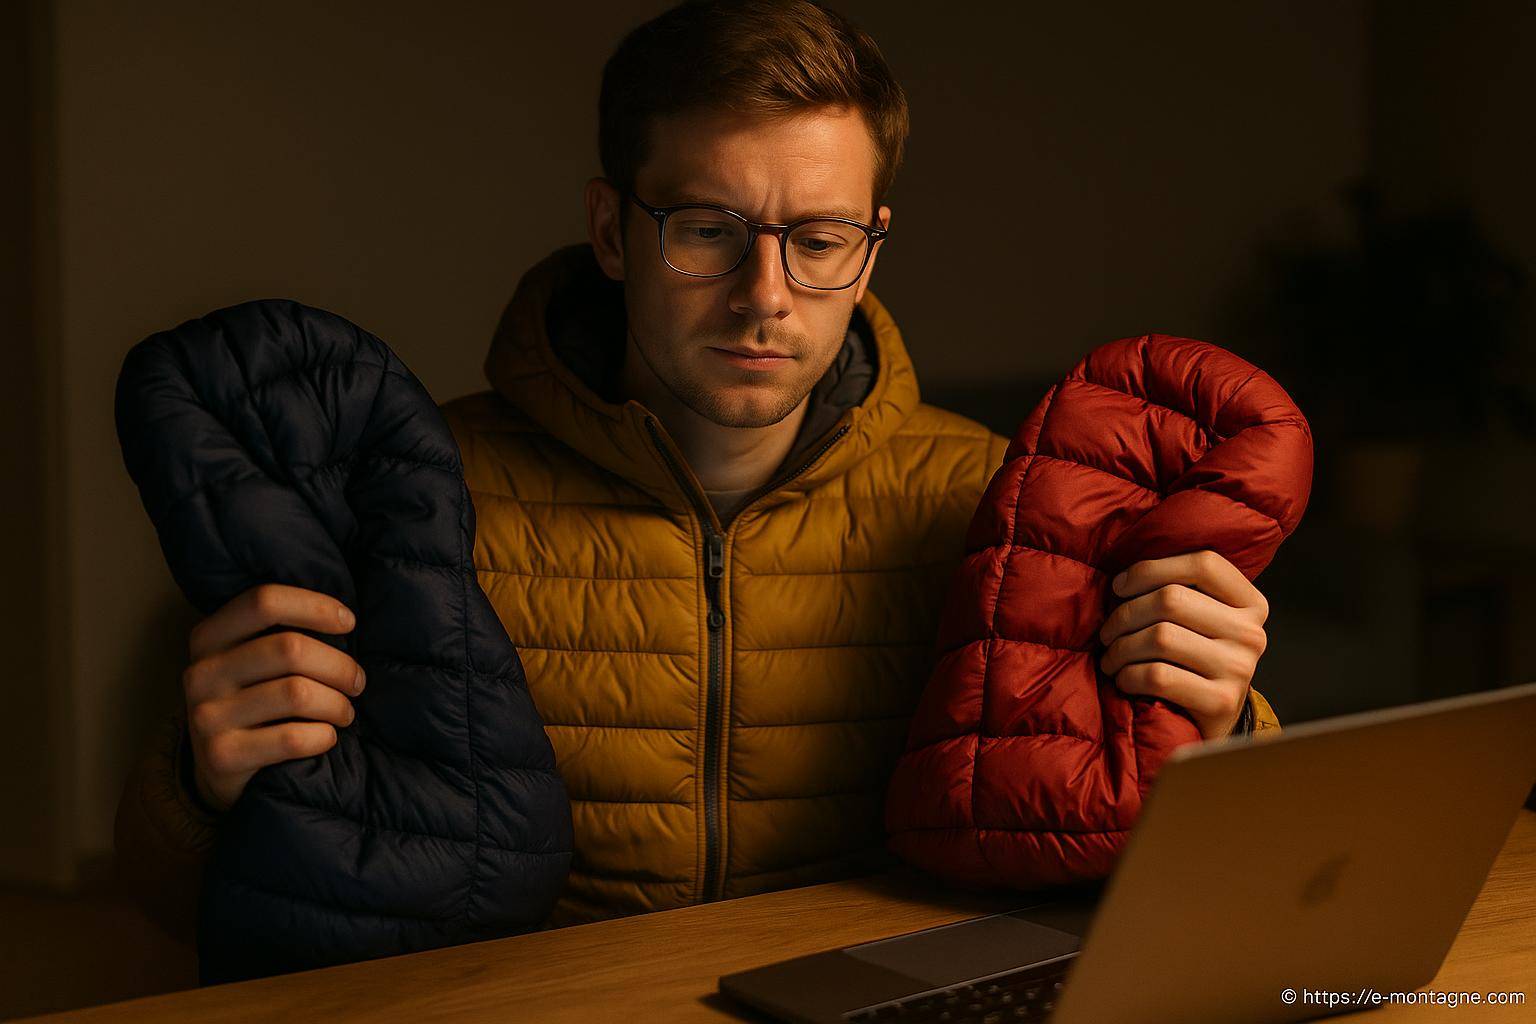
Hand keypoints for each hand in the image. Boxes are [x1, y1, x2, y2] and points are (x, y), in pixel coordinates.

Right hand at [182, 583, 363, 811]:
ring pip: (297, 693)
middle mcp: (202, 673)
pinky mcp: (221, 756)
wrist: (218, 768)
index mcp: (209, 637)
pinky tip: (326, 736)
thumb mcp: (252, 658)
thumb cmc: (255, 699)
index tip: (349, 622)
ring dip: (337, 704)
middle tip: (357, 682)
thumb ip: (281, 631)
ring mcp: (206, 716)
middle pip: (290, 648)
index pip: (264, 601)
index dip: (315, 606)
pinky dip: (323, 736)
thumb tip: (345, 616)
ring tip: (345, 712)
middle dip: (340, 665)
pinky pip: (293, 738)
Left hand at [1097, 550, 1268, 739]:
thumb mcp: (1200, 621)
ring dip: (1121, 648)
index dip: (1151, 569)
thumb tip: (1121, 579)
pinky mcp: (1221, 702)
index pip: (1204, 564)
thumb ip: (1179, 591)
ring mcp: (1240, 668)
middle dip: (1125, 614)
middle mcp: (1252, 633)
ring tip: (1111, 658)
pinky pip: (1158, 676)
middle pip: (1172, 599)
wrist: (1213, 721)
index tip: (1120, 587)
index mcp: (1251, 603)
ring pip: (1160, 637)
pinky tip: (1124, 679)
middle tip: (1108, 632)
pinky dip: (1129, 675)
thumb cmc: (1193, 660)